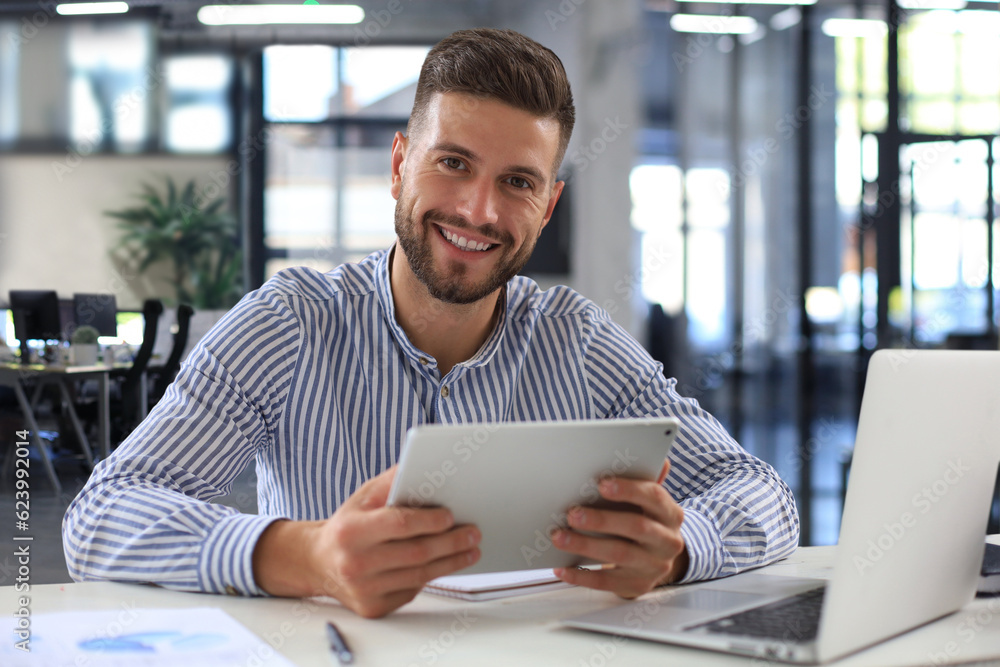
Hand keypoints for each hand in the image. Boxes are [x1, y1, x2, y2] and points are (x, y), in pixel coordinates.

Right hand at [252, 466, 480, 617]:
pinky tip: (445, 563)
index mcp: (351, 531)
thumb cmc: (346, 526)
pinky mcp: (373, 607)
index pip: (400, 524)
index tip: (451, 515)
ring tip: (470, 549)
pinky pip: (412, 590)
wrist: (317, 562)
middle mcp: (355, 563)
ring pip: (419, 575)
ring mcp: (364, 589)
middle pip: (416, 553)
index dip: (429, 520)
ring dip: (451, 562)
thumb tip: (423, 466)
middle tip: (473, 533)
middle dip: (451, 543)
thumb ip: (392, 481)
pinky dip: (431, 576)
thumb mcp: (363, 497)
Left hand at [551, 460, 686, 597]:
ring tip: (559, 536)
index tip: (602, 483)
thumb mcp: (649, 503)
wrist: (659, 561)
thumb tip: (658, 457)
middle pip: (636, 527)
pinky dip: (581, 575)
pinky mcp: (637, 585)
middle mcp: (667, 541)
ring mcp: (653, 566)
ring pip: (618, 554)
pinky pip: (606, 582)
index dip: (629, 489)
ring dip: (585, 545)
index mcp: (670, 514)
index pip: (654, 497)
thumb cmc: (646, 522)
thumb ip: (646, 480)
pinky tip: (562, 568)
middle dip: (601, 519)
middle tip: (572, 513)